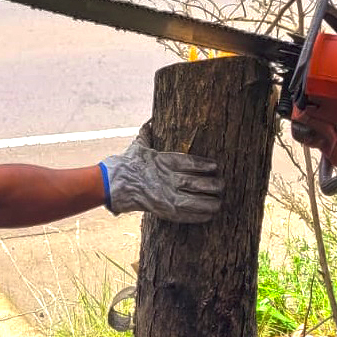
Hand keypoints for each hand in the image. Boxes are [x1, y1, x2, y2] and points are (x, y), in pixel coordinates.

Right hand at [100, 124, 221, 222]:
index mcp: (163, 162)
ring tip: (220, 202)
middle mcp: (167, 179)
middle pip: (195, 182)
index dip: (204, 165)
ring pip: (194, 200)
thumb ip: (147, 134)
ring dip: (209, 201)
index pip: (189, 163)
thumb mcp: (139, 146)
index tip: (215, 166)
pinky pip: (185, 214)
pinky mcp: (164, 210)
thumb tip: (149, 121)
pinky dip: (199, 215)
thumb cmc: (128, 163)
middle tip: (223, 185)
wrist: (113, 183)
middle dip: (211, 185)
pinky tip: (210, 214)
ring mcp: (166, 196)